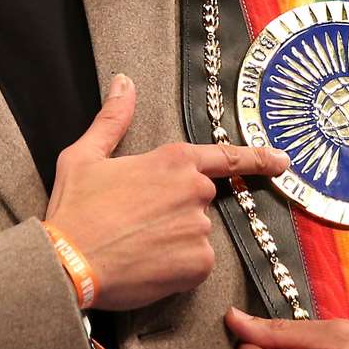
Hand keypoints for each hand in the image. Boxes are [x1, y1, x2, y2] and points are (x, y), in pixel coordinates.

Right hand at [44, 74, 287, 310]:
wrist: (67, 263)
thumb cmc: (75, 210)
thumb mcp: (85, 155)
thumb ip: (113, 119)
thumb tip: (124, 82)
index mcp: (172, 160)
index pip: (225, 157)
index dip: (256, 158)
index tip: (281, 161)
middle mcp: (194, 191)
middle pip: (198, 200)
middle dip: (174, 211)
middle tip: (135, 222)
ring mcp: (199, 228)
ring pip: (195, 234)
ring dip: (173, 240)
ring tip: (134, 245)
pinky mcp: (199, 263)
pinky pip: (195, 263)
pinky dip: (175, 266)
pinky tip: (145, 264)